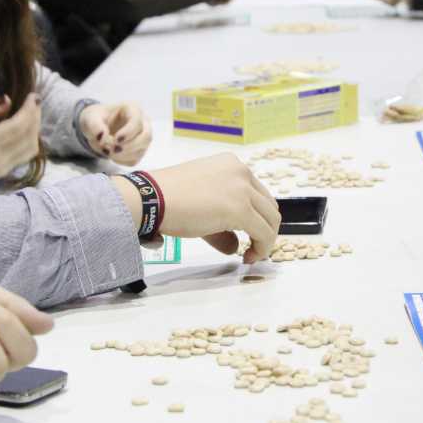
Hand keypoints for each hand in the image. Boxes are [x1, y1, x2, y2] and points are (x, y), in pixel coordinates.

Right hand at [0, 94, 41, 180]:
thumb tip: (6, 100)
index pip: (17, 125)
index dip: (29, 109)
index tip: (33, 96)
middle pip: (27, 135)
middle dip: (35, 116)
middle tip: (34, 101)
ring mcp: (2, 168)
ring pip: (30, 147)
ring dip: (35, 129)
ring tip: (32, 114)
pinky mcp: (3, 173)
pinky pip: (25, 156)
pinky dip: (31, 140)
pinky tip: (26, 129)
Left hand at [80, 101, 151, 164]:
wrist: (96, 128)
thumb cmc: (96, 118)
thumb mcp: (90, 118)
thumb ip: (95, 125)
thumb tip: (102, 136)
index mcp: (132, 109)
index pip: (138, 122)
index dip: (128, 133)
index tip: (115, 140)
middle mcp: (142, 122)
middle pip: (146, 137)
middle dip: (129, 147)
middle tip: (111, 150)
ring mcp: (142, 138)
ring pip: (141, 150)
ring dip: (122, 155)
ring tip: (106, 151)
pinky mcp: (139, 151)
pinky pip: (134, 160)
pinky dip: (121, 161)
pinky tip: (111, 154)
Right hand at [120, 153, 280, 262]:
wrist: (151, 199)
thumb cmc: (167, 199)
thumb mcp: (201, 206)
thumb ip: (222, 225)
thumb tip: (235, 247)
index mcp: (231, 164)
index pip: (257, 193)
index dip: (256, 216)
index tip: (247, 235)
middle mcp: (241, 171)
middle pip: (268, 205)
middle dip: (264, 229)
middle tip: (252, 248)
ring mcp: (242, 189)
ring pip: (271, 220)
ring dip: (265, 241)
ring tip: (250, 256)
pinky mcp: (240, 209)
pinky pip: (264, 233)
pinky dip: (262, 248)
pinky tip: (248, 258)